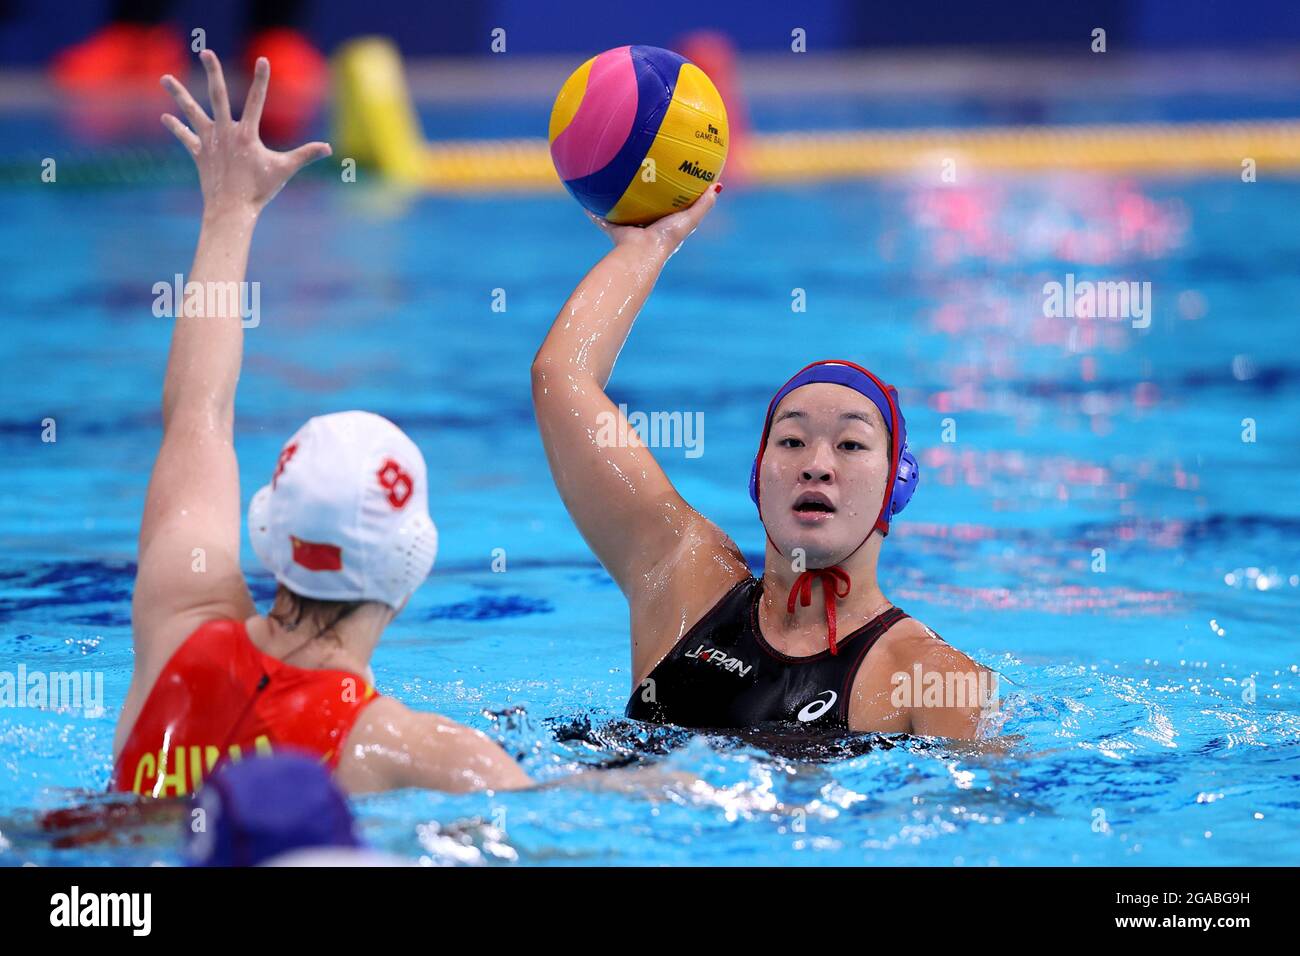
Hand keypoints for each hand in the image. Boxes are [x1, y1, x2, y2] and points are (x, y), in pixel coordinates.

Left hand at [161, 49, 330, 218]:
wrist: (232, 210)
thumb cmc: (260, 191)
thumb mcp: (285, 170)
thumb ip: (305, 155)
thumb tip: (329, 148)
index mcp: (247, 134)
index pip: (257, 100)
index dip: (262, 79)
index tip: (262, 59)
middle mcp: (226, 133)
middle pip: (218, 96)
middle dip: (213, 72)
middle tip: (206, 52)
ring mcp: (209, 142)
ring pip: (192, 112)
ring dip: (178, 94)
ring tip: (164, 78)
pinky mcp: (199, 154)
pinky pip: (185, 138)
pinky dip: (176, 128)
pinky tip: (166, 117)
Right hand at [587, 182, 721, 259]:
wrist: (642, 253)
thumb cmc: (667, 237)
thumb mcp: (690, 218)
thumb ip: (704, 204)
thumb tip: (717, 185)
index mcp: (665, 226)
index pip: (670, 209)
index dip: (671, 197)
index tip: (671, 180)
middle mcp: (647, 228)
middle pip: (646, 209)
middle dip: (644, 197)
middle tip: (641, 176)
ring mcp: (630, 230)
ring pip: (624, 213)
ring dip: (619, 202)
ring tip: (613, 182)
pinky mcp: (615, 230)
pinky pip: (602, 218)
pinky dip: (594, 211)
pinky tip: (588, 194)